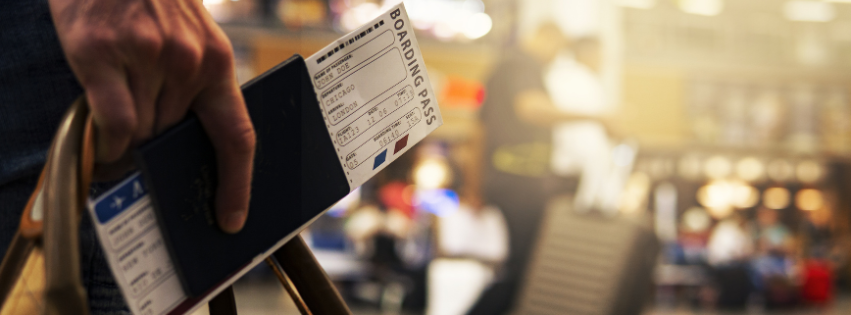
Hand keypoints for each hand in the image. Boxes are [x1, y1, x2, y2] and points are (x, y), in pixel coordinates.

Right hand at [49, 0, 255, 232]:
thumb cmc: (152, 5)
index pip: (237, 135)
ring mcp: (144, 57)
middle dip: (158, 148)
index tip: (232, 218)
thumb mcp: (191, 40)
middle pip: (173, 139)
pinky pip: (111, 122)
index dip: (237, 183)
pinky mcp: (100, 54)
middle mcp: (186, 62)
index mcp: (216, 62)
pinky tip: (103, 136)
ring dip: (128, 141)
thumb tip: (184, 149)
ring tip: (118, 122)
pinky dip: (106, 140)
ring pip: (140, 135)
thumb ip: (194, 89)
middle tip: (144, 143)